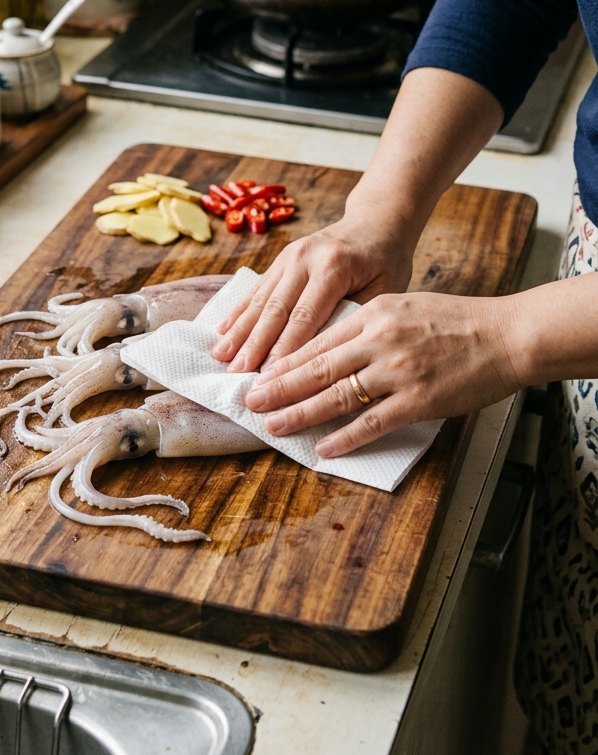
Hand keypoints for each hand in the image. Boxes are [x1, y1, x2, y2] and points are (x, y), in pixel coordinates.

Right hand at [212, 208, 414, 372]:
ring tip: (221, 358)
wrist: (375, 222)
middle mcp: (305, 258)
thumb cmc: (385, 263)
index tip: (270, 379)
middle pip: (275, 309)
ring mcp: (289, 255)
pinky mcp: (280, 258)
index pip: (305, 317)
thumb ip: (353, 319)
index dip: (284, 350)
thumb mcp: (384, 291)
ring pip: (260, 299)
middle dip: (254, 345)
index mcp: (333, 266)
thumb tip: (320, 357)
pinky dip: (238, 311)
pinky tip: (222, 331)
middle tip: (236, 376)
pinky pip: (256, 288)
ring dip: (239, 331)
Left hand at [242, 290, 521, 455]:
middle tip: (249, 401)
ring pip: (336, 395)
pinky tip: (324, 448)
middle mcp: (380, 339)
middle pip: (317, 367)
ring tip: (273, 425)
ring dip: (300, 413)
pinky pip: (371, 422)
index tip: (260, 373)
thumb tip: (331, 350)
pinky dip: (345, 436)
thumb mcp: (404, 306)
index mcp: (374, 313)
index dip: (284, 360)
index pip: (318, 340)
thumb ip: (368, 324)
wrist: (506, 335)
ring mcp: (398, 371)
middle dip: (278, 387)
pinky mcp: (418, 400)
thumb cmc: (458, 321)